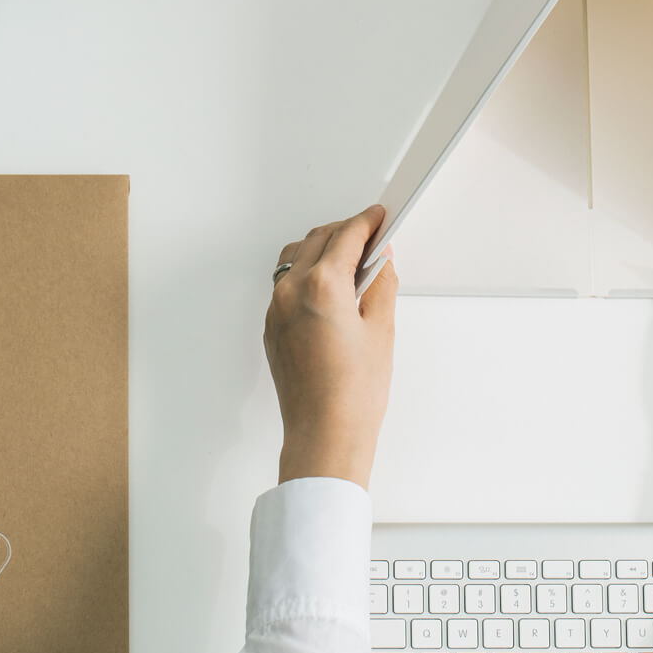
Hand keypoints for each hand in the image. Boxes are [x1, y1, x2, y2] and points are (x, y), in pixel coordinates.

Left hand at [264, 205, 398, 489]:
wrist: (325, 435)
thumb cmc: (353, 394)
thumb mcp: (381, 330)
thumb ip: (381, 285)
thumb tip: (381, 263)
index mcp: (322, 286)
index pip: (346, 235)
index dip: (368, 222)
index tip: (380, 217)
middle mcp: (292, 291)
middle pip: (318, 239)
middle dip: (346, 232)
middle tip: (373, 237)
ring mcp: (276, 309)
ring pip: (295, 257)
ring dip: (322, 249)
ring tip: (351, 261)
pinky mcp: (271, 326)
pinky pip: (286, 283)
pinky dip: (307, 273)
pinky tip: (330, 287)